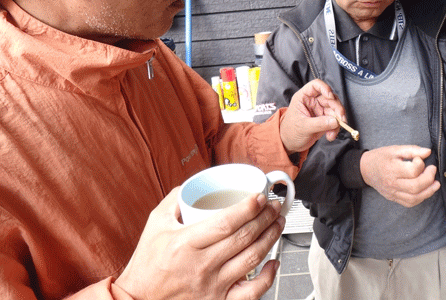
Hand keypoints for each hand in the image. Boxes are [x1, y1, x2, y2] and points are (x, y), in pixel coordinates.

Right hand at [114, 188, 284, 299]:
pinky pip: (251, 293)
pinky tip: (274, 262)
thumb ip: (175, 200)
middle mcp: (201, 266)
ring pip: (252, 259)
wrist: (138, 299)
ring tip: (277, 223)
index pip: (226, 223)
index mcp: (186, 244)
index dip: (249, 208)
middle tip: (273, 206)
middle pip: (244, 237)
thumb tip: (195, 185)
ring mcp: (212, 286)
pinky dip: (268, 277)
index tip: (260, 197)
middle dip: (265, 217)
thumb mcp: (155, 224)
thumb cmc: (148, 263)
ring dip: (271, 238)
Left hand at [280, 79, 343, 152]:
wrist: (290, 143)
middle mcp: (313, 101)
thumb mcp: (303, 127)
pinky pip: (335, 120)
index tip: (331, 97)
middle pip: (330, 98)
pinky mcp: (325, 119)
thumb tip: (335, 121)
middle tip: (341, 120)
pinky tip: (330, 136)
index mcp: (304, 97)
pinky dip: (335, 128)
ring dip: (338, 121)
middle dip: (337, 109)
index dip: (325, 88)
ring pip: (335, 110)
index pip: (315, 85)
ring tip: (333, 133)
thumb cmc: (290, 131)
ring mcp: (320, 110)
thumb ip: (319, 123)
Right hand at [360, 145, 439, 207]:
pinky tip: (426, 191)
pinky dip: (421, 198)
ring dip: (429, 191)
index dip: (421, 164)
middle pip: (415, 187)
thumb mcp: (395, 149)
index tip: (420, 159)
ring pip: (414, 198)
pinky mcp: (393, 198)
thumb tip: (428, 152)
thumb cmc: (380, 157)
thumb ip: (412, 150)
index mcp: (391, 169)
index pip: (412, 171)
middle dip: (429, 178)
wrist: (365, 169)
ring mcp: (392, 193)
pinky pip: (410, 203)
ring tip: (435, 183)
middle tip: (432, 169)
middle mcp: (391, 183)